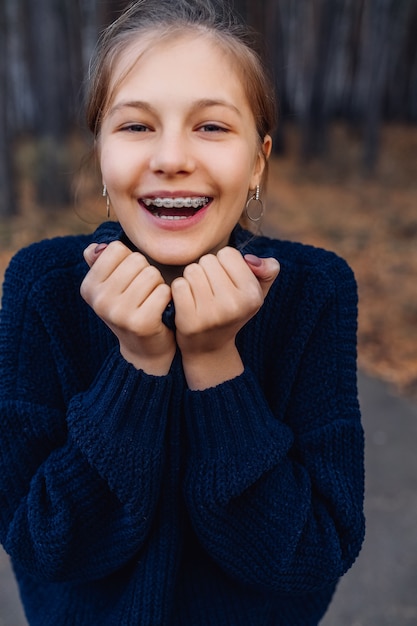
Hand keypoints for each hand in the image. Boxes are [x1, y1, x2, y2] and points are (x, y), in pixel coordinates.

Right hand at [81, 241, 174, 374]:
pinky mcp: (141, 323)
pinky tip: (160, 309)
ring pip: (152, 274)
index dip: (130, 260)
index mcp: (88, 287)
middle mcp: (99, 301)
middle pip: (137, 260)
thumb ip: (101, 262)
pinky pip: (164, 291)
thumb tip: (97, 247)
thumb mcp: (110, 286)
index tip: (128, 279)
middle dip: (146, 272)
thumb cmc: (129, 307)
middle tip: (142, 292)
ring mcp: (119, 313)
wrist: (144, 348)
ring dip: (157, 284)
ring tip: (150, 300)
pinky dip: (167, 297)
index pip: (117, 249)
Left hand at [171, 247, 278, 388]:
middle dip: (206, 271)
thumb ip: (267, 269)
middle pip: (207, 260)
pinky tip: (187, 303)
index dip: (224, 264)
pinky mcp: (189, 321)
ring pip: (191, 270)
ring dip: (192, 279)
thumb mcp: (257, 291)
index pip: (228, 253)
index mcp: (252, 295)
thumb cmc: (233, 311)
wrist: (210, 348)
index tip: (226, 282)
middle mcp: (234, 305)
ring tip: (200, 296)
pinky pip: (178, 285)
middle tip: (211, 291)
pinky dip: (179, 291)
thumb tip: (250, 259)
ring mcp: (211, 314)